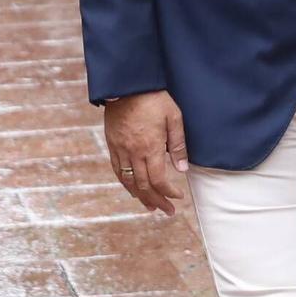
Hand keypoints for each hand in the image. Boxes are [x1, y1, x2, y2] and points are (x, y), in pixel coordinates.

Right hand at [104, 91, 188, 215]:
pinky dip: (125, 183)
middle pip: (143, 185)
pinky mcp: (112, 144)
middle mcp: (133, 152)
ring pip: (128, 181)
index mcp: (150, 147)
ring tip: (150, 206)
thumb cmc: (154, 99)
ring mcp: (120, 149)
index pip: (158, 180)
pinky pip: (117, 169)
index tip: (178, 198)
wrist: (127, 85)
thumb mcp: (174, 118)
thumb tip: (182, 169)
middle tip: (167, 211)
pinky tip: (132, 189)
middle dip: (156, 201)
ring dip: (140, 196)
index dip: (168, 192)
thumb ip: (178, 145)